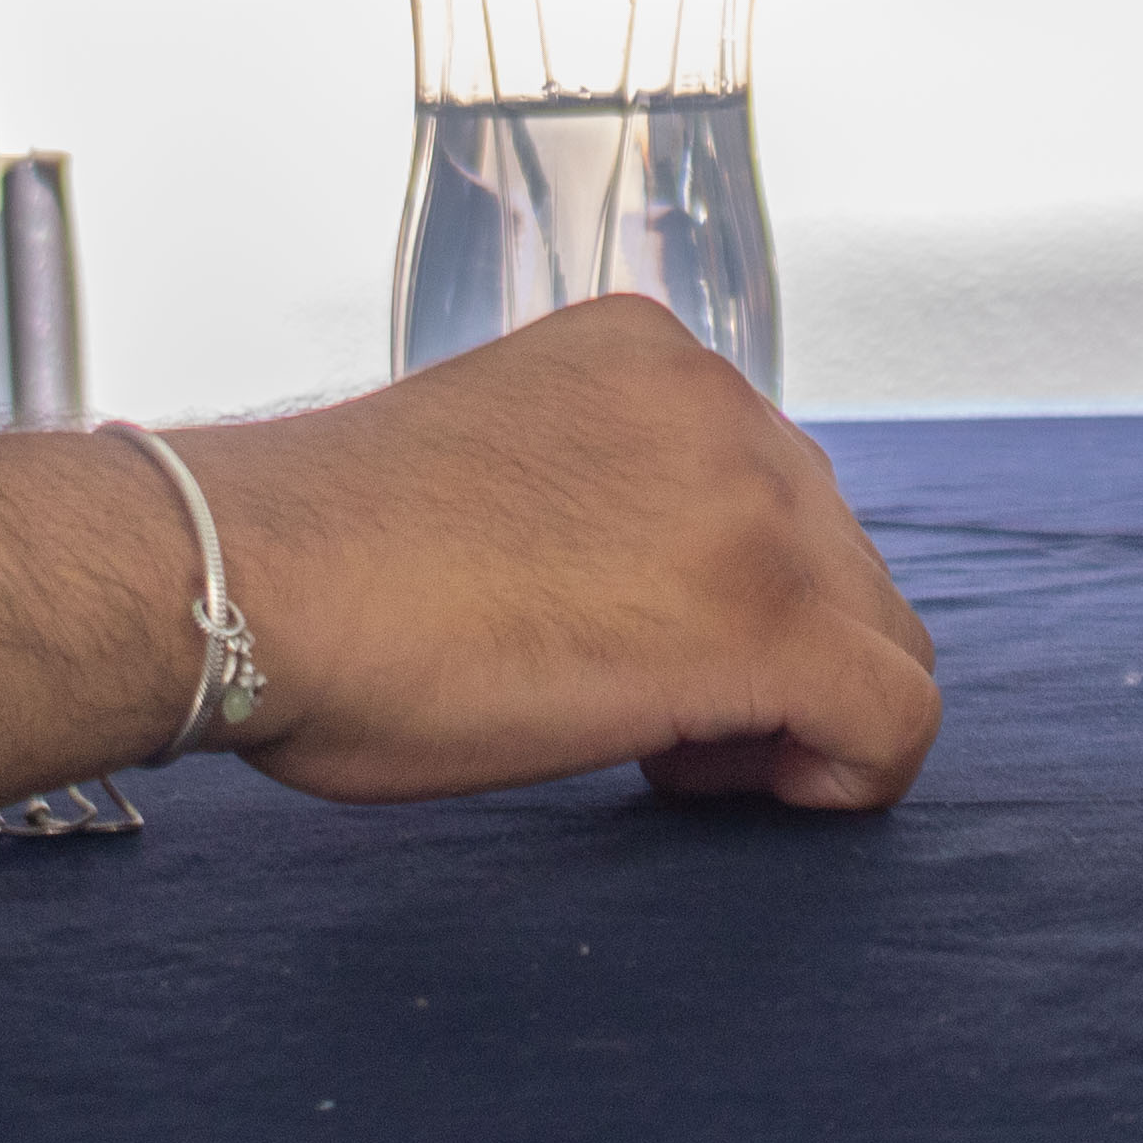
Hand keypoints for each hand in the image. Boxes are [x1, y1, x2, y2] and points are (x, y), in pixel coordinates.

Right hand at [0, 296, 942, 837]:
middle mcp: (721, 403)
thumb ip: (596, 490)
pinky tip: (719, 786)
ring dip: (794, 709)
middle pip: (839, 557)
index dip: (721, 591)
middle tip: (654, 727)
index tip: (630, 647)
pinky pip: (891, 716)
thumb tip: (642, 578)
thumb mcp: (496, 464)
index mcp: (649, 355)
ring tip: (667, 758)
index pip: (768, 484)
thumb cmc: (319, 558)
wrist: (252, 576)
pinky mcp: (766, 618)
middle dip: (772, 653)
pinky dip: (840, 774)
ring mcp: (753, 500)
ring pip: (879, 633)